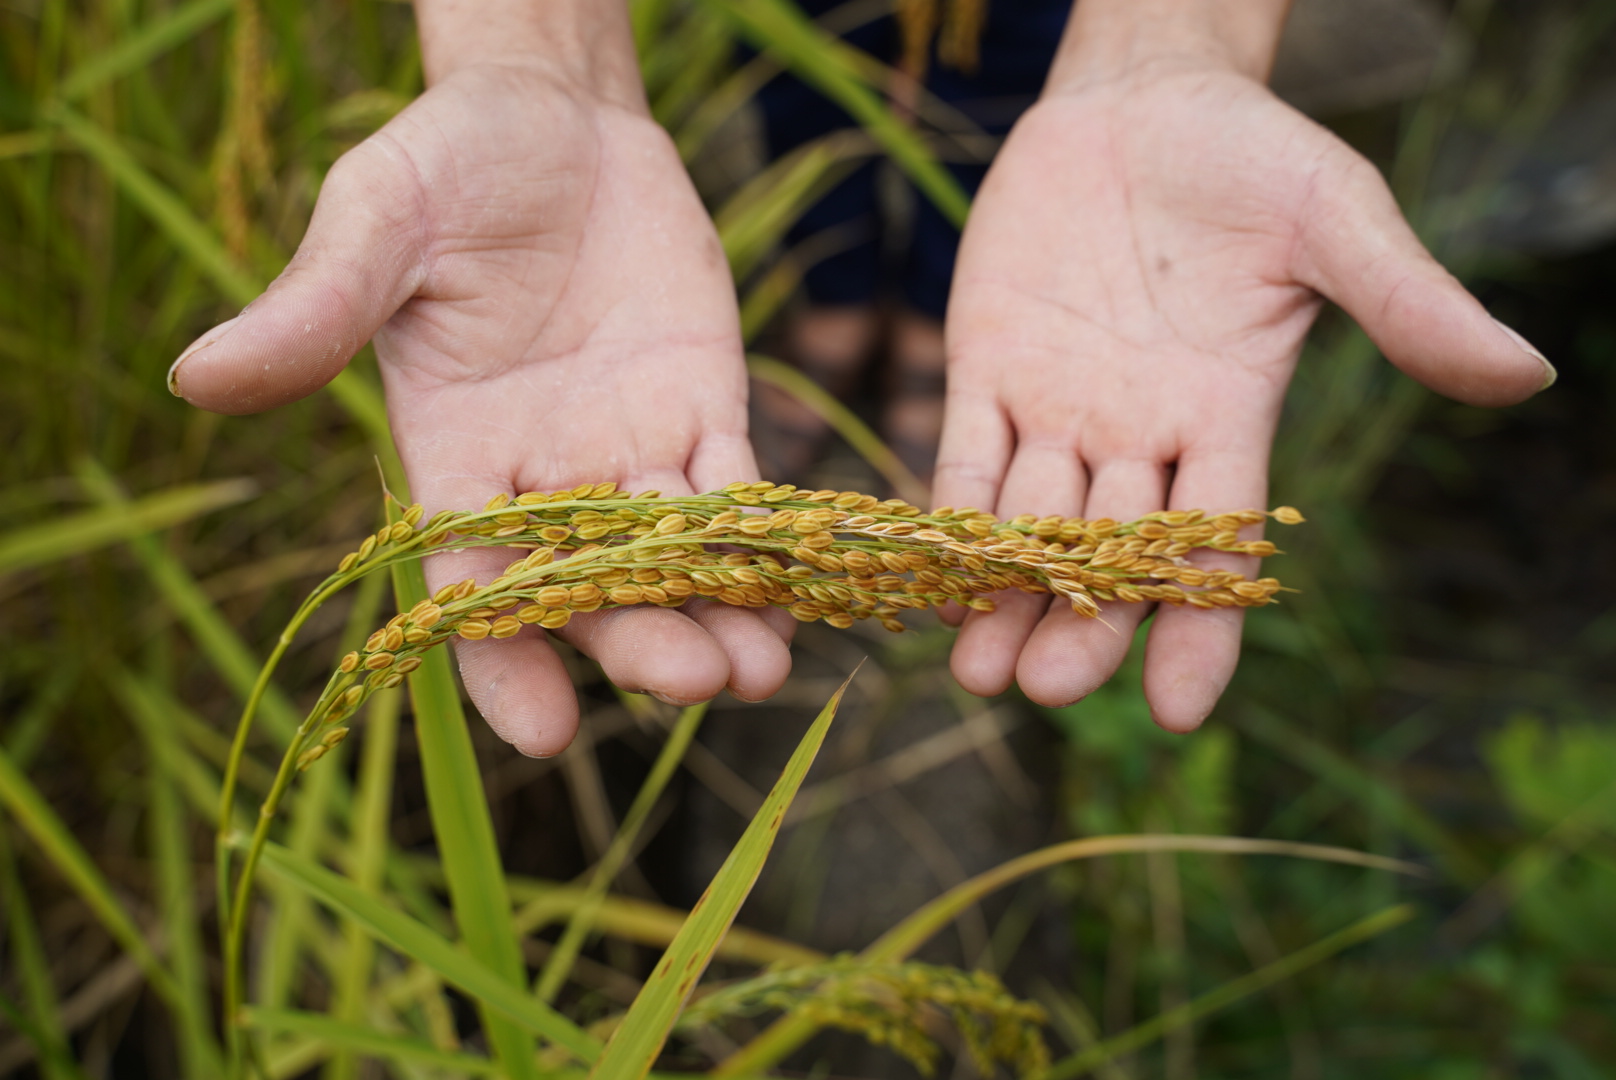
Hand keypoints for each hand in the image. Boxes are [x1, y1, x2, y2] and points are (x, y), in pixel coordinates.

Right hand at [168, 60, 792, 755]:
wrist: (555, 114)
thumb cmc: (448, 163)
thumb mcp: (376, 221)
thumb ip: (315, 308)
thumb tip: (196, 378)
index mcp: (453, 455)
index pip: (471, 582)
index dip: (501, 659)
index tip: (540, 734)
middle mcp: (544, 476)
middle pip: (591, 588)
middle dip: (639, 640)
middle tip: (695, 680)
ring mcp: (629, 448)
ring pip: (676, 557)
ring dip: (720, 614)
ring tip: (764, 669)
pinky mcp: (702, 407)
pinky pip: (739, 486)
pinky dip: (769, 534)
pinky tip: (806, 583)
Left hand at [935, 45, 1550, 730]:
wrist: (1141, 97)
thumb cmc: (1251, 156)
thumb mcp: (1336, 220)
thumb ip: (1407, 300)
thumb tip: (1524, 374)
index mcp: (1226, 417)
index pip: (1217, 544)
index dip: (1200, 627)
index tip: (1177, 711)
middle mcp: (1139, 433)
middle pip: (1111, 552)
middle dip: (1084, 623)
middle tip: (1049, 690)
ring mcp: (1060, 405)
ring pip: (1030, 521)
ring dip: (1004, 594)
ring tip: (976, 672)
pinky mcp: (987, 365)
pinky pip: (964, 451)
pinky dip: (948, 511)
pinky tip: (931, 576)